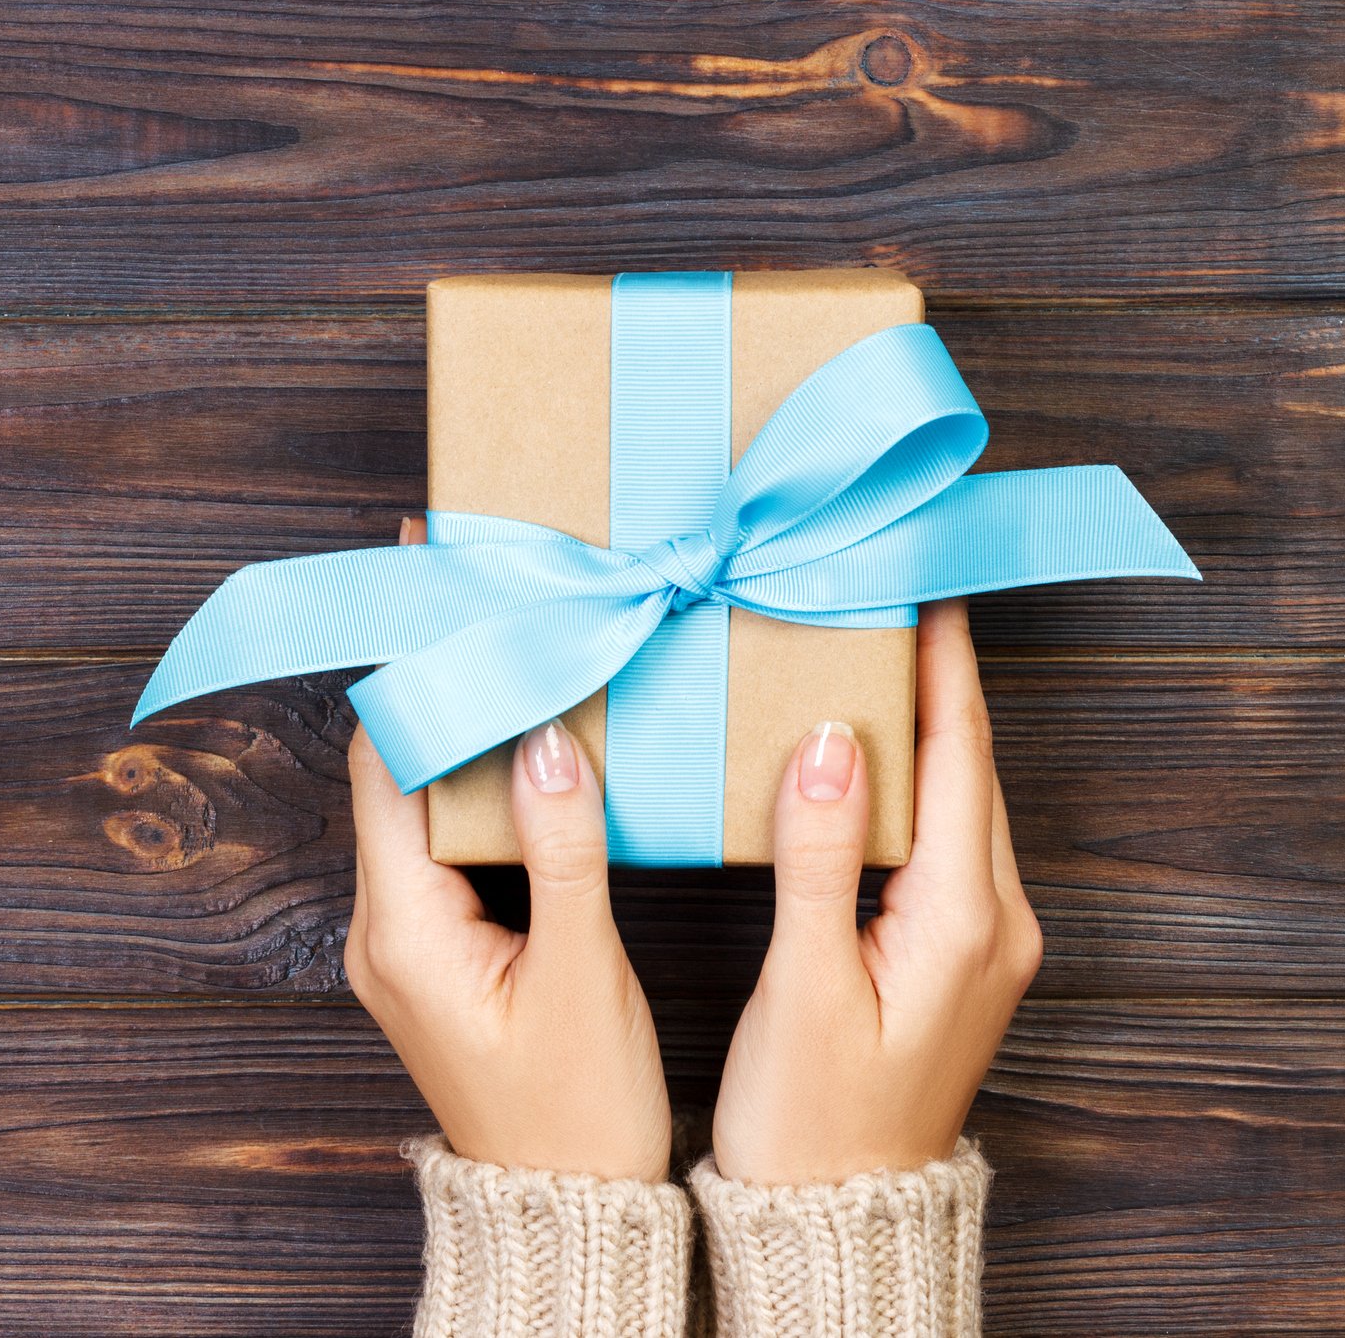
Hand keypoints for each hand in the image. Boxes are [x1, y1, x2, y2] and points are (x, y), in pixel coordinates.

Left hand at [342, 517, 672, 1181]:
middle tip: (488, 593)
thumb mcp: (580, 973)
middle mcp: (382, 927)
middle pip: (398, 770)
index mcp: (401, 926)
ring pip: (424, 804)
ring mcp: (405, 942)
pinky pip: (447, 844)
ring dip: (468, 731)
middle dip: (442, 681)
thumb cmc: (575, 1113)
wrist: (560, 1212)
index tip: (438, 582)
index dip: (413, 665)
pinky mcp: (437, 954)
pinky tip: (537, 750)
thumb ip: (564, 849)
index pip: (387, 761)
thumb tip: (551, 734)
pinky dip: (483, 788)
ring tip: (518, 647)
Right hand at [711, 598, 1042, 1183]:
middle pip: (967, 767)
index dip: (940, 665)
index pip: (956, 756)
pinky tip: (865, 757)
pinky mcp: (956, 959)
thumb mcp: (804, 984)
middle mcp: (994, 922)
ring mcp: (983, 943)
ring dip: (921, 725)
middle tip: (885, 595)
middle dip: (933, 677)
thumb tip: (826, 740)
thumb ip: (818, 857)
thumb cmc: (812, 1115)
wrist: (843, 1213)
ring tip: (874, 652)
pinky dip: (909, 780)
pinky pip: (942, 840)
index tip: (918, 584)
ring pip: (956, 801)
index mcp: (963, 920)